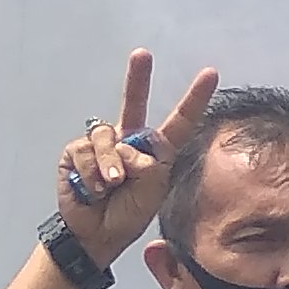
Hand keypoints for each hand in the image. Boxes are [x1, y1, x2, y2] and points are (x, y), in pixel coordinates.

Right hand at [55, 52, 213, 262]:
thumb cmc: (130, 214)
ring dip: (111, 165)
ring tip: (112, 186)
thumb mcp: (153, 191)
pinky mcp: (78, 152)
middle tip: (142, 54)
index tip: (210, 74)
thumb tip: (125, 150)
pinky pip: (86, 151)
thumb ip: (147, 165)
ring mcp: (102, 145)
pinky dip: (92, 173)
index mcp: (156, 150)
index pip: (180, 121)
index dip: (195, 98)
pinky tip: (93, 190)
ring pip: (108, 136)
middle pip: (133, 103)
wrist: (98, 234)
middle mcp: (129, 140)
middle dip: (137, 77)